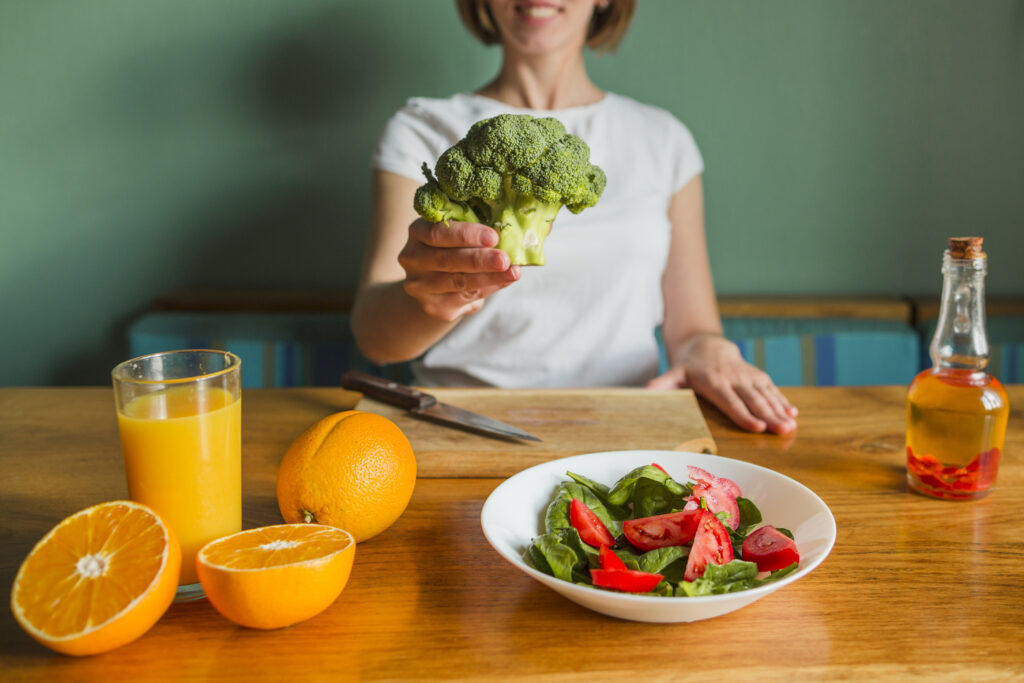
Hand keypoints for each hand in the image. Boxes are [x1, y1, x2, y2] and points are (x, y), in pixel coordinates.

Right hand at [398, 219, 520, 321]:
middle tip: (505, 259)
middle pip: (447, 260)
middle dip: (480, 260)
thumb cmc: (456, 247)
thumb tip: (515, 235)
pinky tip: (504, 281)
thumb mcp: (462, 232)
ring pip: (457, 282)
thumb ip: (479, 229)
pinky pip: (464, 298)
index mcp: (418, 232)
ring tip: (513, 272)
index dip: (466, 235)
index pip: (438, 233)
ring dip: (489, 278)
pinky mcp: (433, 306)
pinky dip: (488, 289)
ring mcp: (420, 285)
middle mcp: (412, 258)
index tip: (493, 237)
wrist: (439, 280)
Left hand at [647, 334, 797, 434]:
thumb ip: (661, 385)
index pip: (730, 400)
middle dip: (769, 415)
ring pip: (765, 394)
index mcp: (713, 381)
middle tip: (783, 431)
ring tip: (791, 426)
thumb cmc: (688, 367)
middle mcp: (733, 378)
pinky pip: (772, 388)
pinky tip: (793, 414)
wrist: (707, 345)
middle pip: (752, 399)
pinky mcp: (757, 375)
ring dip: (780, 410)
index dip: (744, 414)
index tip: (758, 427)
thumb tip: (645, 393)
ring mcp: (747, 375)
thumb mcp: (673, 374)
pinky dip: (783, 401)